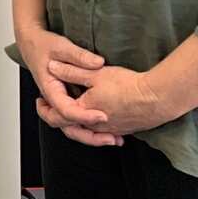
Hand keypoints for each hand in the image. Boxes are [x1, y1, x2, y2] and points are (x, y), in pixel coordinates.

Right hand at [16, 26, 119, 147]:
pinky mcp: (65, 102)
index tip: (103, 116)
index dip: (84, 116)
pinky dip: (90, 128)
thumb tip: (98, 63)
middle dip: (89, 135)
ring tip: (113, 138)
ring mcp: (59, 102)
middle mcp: (53, 100)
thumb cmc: (43, 46)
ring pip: (71, 127)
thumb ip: (79, 55)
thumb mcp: (61, 46)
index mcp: (50, 88)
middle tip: (110, 137)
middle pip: (67, 126)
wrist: (31, 44)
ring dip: (91, 136)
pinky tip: (107, 129)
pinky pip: (76, 120)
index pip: (65, 109)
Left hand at [48, 61, 176, 135]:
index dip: (45, 109)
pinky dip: (94, 126)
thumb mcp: (95, 73)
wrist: (158, 99)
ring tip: (69, 113)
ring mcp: (111, 131)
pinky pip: (104, 132)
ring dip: (76, 123)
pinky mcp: (124, 129)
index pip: (58, 116)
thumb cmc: (127, 86)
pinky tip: (96, 118)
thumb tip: (52, 67)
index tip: (39, 101)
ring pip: (87, 131)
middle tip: (47, 109)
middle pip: (71, 128)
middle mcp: (96, 126)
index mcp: (84, 112)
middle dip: (58, 118)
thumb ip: (72, 71)